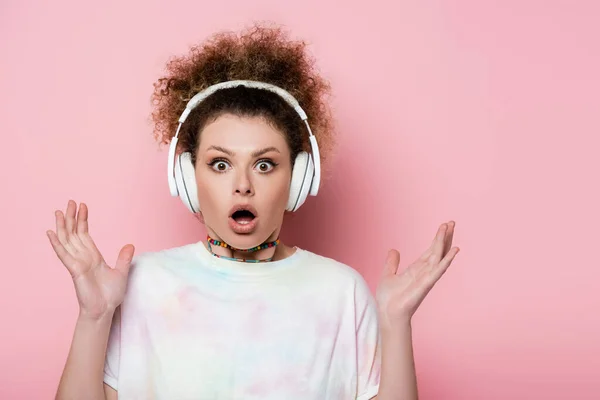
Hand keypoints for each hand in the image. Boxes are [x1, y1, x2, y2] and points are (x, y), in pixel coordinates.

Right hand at [47, 200, 134, 319]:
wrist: (105, 310)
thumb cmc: (111, 295)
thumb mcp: (121, 272)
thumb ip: (123, 258)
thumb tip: (130, 244)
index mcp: (93, 256)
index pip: (85, 234)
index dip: (83, 220)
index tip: (83, 206)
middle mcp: (83, 257)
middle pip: (74, 233)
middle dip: (72, 218)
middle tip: (70, 202)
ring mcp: (77, 262)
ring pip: (67, 240)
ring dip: (63, 226)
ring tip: (59, 211)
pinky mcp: (74, 269)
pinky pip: (64, 254)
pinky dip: (57, 243)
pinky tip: (51, 233)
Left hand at [376, 221, 459, 328]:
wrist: (388, 314)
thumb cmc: (389, 299)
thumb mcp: (388, 275)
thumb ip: (392, 263)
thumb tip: (394, 250)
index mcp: (416, 269)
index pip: (430, 251)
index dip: (437, 239)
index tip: (444, 226)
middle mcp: (424, 272)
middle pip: (437, 251)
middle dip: (444, 237)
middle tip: (452, 222)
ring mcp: (426, 278)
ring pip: (438, 256)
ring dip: (444, 242)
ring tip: (450, 229)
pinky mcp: (425, 284)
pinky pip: (438, 270)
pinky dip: (446, 260)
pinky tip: (454, 251)